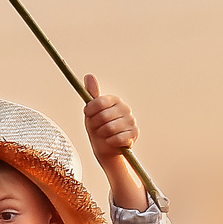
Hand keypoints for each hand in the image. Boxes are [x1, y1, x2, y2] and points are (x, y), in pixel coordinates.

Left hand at [81, 74, 146, 209]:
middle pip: (102, 117)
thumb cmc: (97, 128)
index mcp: (113, 100)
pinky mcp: (134, 134)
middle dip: (95, 126)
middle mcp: (124, 108)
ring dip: (102, 135)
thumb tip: (89, 75)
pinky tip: (111, 142)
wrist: (105, 148)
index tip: (88, 116)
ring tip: (104, 135)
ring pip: (109, 129)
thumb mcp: (91, 111)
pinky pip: (117, 139)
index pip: (98, 102)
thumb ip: (91, 93)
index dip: (90, 111)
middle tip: (97, 129)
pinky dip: (110, 142)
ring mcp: (131, 121)